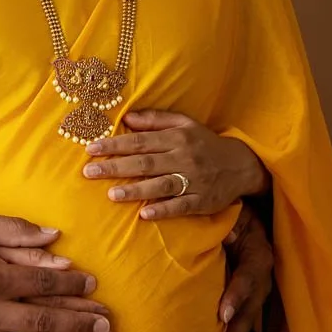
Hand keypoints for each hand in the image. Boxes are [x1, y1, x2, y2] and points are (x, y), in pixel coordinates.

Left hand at [83, 110, 268, 217]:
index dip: (114, 144)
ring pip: (161, 185)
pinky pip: (180, 206)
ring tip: (111, 194)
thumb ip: (156, 120)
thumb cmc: (205, 143)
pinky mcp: (202, 200)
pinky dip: (163, 210)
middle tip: (89, 171)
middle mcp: (183, 157)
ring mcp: (193, 180)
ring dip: (136, 190)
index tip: (90, 148)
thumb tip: (127, 117)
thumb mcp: (185, 124)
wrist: (241, 165)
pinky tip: (144, 214)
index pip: (140, 141)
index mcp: (177, 138)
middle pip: (145, 162)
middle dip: (115, 166)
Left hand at [211, 202, 273, 331]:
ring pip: (247, 327)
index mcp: (259, 256)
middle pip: (249, 313)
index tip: (223, 315)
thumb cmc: (236, 214)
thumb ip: (228, 225)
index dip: (237, 296)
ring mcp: (259, 295)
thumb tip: (224, 238)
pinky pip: (245, 328)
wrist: (249, 218)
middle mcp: (263, 280)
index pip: (248, 278)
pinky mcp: (251, 303)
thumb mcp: (234, 213)